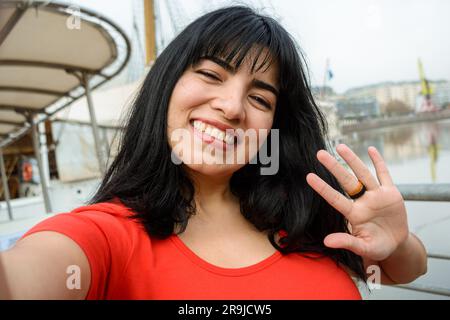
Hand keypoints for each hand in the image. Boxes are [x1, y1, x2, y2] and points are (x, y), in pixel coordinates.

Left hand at [306, 144, 408, 261]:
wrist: (397, 244)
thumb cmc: (378, 246)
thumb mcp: (364, 248)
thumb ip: (347, 242)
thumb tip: (327, 241)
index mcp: (354, 215)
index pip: (335, 199)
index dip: (323, 188)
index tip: (309, 177)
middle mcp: (363, 202)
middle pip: (346, 181)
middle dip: (334, 167)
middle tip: (320, 153)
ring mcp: (377, 196)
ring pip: (363, 174)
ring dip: (352, 160)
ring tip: (340, 146)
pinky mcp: (391, 193)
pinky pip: (384, 175)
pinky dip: (379, 162)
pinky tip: (371, 149)